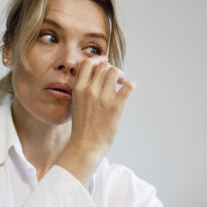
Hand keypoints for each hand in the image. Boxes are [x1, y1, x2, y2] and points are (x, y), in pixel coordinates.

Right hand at [57, 57, 134, 185]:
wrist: (85, 145)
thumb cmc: (82, 126)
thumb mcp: (75, 103)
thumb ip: (82, 89)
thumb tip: (94, 76)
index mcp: (78, 89)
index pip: (87, 63)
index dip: (97, 61)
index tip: (103, 65)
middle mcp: (90, 90)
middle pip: (104, 66)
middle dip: (111, 69)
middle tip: (115, 78)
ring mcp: (103, 98)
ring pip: (115, 72)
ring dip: (120, 74)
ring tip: (121, 82)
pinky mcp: (116, 107)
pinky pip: (129, 86)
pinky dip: (130, 84)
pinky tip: (129, 88)